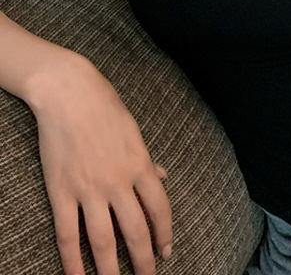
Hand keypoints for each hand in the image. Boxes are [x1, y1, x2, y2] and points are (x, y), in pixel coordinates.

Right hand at [30, 54, 171, 274]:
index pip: (159, 209)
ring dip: (110, 269)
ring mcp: (89, 189)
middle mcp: (118, 182)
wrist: (71, 95)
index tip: (166, 252)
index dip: (164, 234)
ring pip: (103, 240)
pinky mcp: (62, 192)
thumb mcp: (135, 132)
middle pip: (135, 231)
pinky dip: (71, 261)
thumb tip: (162, 176)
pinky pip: (68, 234)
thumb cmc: (106, 109)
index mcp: (140, 166)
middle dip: (143, 260)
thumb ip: (147, 161)